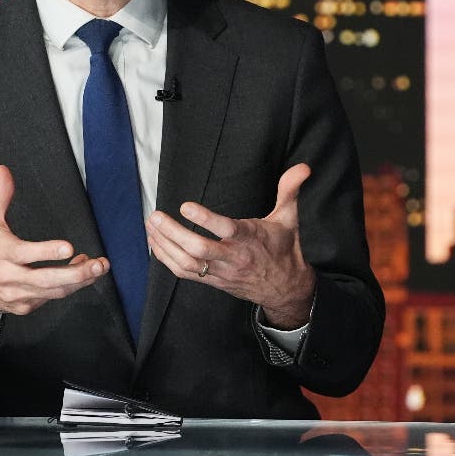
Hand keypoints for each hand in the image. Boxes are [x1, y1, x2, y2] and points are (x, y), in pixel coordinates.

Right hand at [0, 165, 109, 331]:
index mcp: (0, 253)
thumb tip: (2, 169)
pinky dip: (70, 287)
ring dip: (79, 280)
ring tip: (99, 267)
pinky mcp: (25, 306)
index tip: (69, 248)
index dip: (47, 252)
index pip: (25, 254)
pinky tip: (83, 273)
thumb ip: (0, 195)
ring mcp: (18, 294)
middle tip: (98, 264)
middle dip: (75, 274)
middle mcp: (9, 277)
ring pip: (53, 292)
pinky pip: (51, 298)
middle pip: (45, 280)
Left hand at [145, 163, 316, 328]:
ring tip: (151, 225)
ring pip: (188, 263)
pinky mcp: (213, 281)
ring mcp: (221, 272)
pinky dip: (167, 259)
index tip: (185, 206)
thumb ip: (290, 190)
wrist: (284, 287)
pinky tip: (155, 244)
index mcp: (251, 239)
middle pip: (199, 250)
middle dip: (173, 233)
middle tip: (156, 216)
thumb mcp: (289, 218)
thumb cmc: (284, 248)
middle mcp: (234, 257)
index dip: (205, 219)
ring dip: (165, 245)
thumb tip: (303, 167)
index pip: (226, 230)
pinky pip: (185, 273)